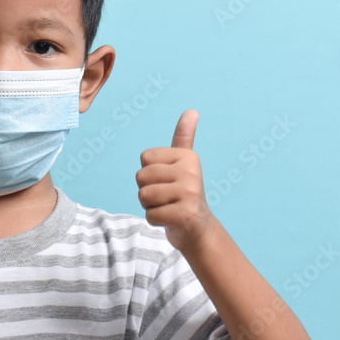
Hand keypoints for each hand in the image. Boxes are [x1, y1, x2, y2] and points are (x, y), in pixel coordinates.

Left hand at [135, 109, 216, 252]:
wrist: (198, 228)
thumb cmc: (184, 193)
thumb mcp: (184, 163)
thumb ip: (183, 137)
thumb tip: (191, 111)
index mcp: (187, 156)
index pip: (144, 159)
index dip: (149, 173)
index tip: (167, 181)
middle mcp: (191, 172)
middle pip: (141, 177)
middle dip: (147, 191)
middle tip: (166, 197)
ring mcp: (190, 194)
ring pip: (143, 196)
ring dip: (151, 206)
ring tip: (168, 207)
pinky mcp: (184, 215)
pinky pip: (150, 215)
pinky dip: (155, 220)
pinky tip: (170, 219)